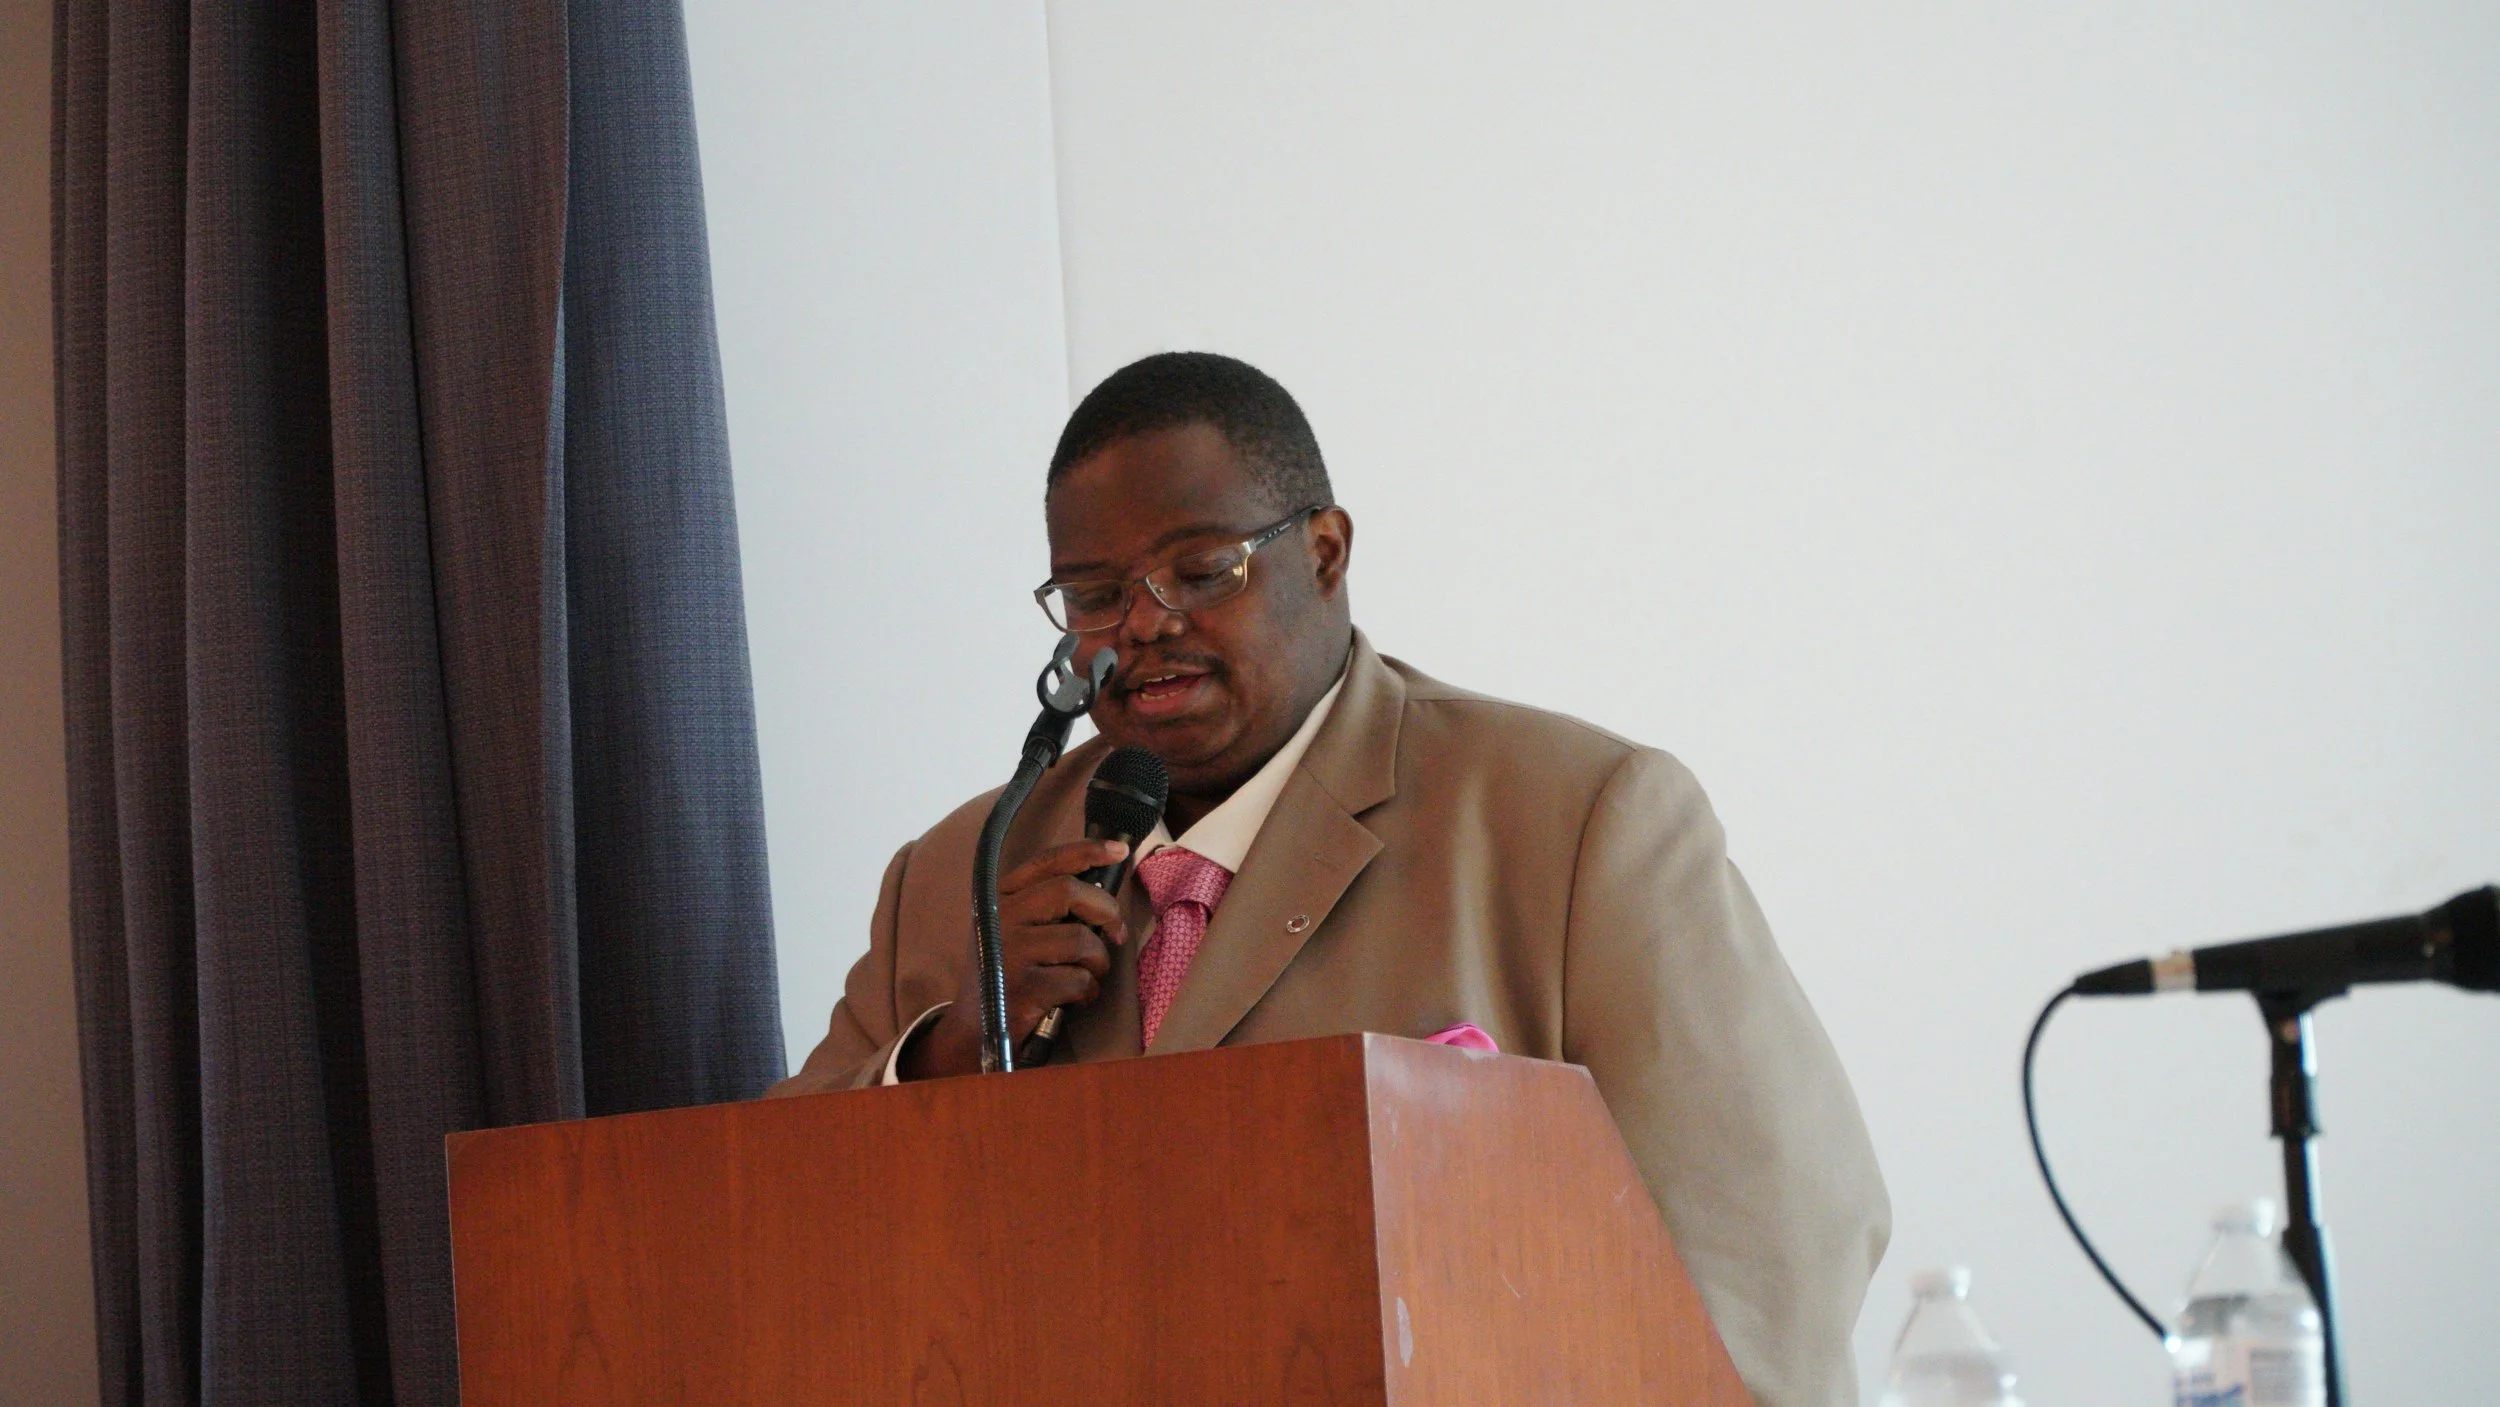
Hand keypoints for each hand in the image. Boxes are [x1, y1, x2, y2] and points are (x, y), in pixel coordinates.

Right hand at [897, 838, 1129, 1079]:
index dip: (1087, 852)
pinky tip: (1076, 998)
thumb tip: (1103, 888)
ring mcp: (1011, 952)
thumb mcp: (1012, 929)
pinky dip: (1089, 991)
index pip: (1047, 862)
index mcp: (1000, 898)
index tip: (1119, 851)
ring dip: (1099, 961)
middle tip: (1116, 932)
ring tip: (1089, 974)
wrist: (973, 1029)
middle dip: (1106, 910)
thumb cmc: (1006, 973)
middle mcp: (1001, 918)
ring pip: (1081, 940)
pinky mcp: (1024, 987)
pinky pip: (1079, 979)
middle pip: (1069, 892)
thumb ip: (1045, 905)